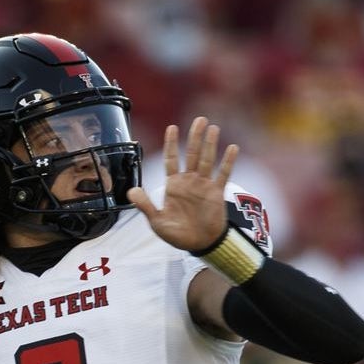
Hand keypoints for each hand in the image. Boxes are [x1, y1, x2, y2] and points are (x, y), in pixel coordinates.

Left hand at [128, 116, 236, 251]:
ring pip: (206, 160)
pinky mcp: (216, 192)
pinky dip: (227, 162)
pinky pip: (222, 174)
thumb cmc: (178, 235)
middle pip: (191, 154)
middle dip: (195, 137)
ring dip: (210, 144)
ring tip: (213, 128)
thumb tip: (131, 191)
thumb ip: (145, 205)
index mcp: (173, 185)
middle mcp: (189, 181)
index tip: (172, 127)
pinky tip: (232, 147)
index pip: (171, 159)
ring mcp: (204, 185)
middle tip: (199, 119)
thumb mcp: (157, 222)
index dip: (171, 144)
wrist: (200, 244)